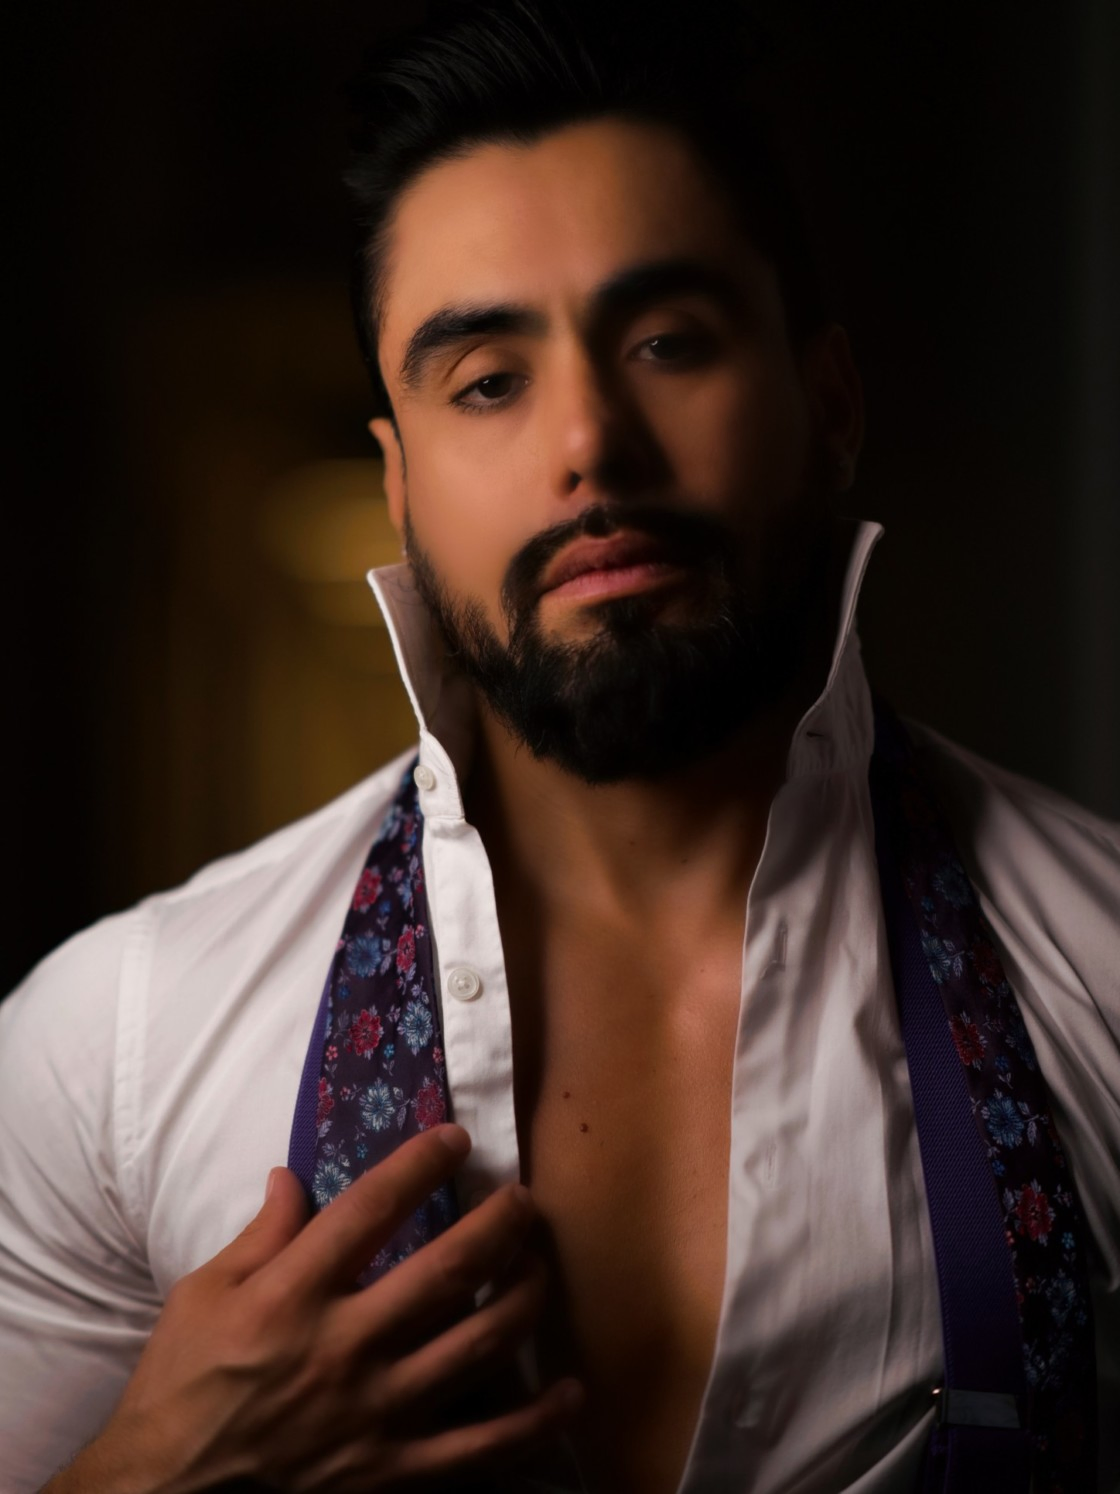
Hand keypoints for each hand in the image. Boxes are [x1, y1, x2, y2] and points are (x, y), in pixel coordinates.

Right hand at [44, 1125, 582, 1491]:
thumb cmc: (182, 1386)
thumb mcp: (201, 1295)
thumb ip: (260, 1235)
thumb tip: (294, 1175)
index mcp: (292, 1297)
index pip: (369, 1210)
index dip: (419, 1164)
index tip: (454, 1138)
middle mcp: (343, 1348)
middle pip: (445, 1272)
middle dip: (498, 1226)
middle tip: (524, 1200)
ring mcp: (375, 1414)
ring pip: (477, 1347)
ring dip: (523, 1300)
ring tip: (541, 1268)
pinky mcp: (393, 1472)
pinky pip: (480, 1448)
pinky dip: (533, 1423)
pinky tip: (569, 1393)